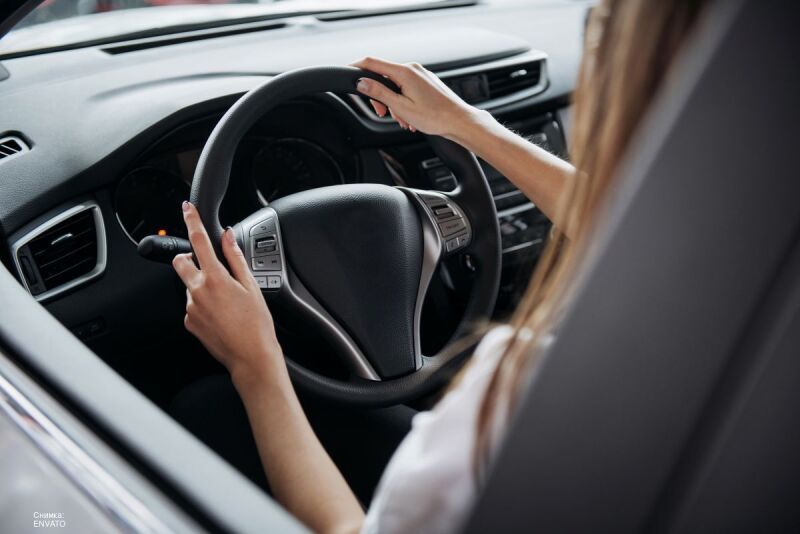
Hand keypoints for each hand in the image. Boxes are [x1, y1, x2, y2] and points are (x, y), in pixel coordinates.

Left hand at [172, 201, 283, 387]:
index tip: (187, 208)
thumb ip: (236, 258)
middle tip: (208, 266)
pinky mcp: (188, 323)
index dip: (191, 221)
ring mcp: (190, 308)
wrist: (250, 356)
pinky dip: (202, 305)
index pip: (198, 241)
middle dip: (189, 258)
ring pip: (189, 286)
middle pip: (181, 262)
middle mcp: (197, 291)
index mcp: (215, 278)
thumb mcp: (251, 285)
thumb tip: (228, 236)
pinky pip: (191, 305)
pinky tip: (221, 316)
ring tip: (226, 303)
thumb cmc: (256, 323)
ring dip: (201, 286)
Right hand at [351, 57, 480, 136]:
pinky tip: (410, 117)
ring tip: (403, 120)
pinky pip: (406, 88)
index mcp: (404, 72)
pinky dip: (403, 102)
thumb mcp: (401, 107)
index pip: (372, 63)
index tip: (346, 72)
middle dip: (379, 96)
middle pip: (383, 76)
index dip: (356, 67)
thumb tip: (362, 82)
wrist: (458, 121)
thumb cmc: (435, 117)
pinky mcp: (425, 82)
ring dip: (393, 103)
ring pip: (395, 85)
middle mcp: (412, 69)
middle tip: (383, 113)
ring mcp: (420, 75)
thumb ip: (379, 93)